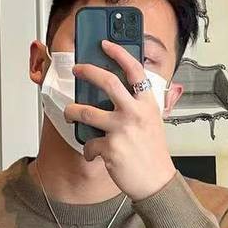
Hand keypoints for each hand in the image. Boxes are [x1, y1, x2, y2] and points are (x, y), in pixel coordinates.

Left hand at [67, 39, 176, 201]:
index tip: (105, 43)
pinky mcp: (110, 148)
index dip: (118, 53)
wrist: (157, 183)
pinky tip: (96, 155)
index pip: (134, 70)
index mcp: (147, 104)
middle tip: (77, 69)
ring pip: (86, 112)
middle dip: (87, 71)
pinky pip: (89, 144)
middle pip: (107, 81)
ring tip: (71, 113)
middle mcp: (135, 113)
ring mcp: (121, 130)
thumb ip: (140, 106)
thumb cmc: (154, 154)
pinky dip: (89, 150)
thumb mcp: (153, 123)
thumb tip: (123, 92)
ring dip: (72, 111)